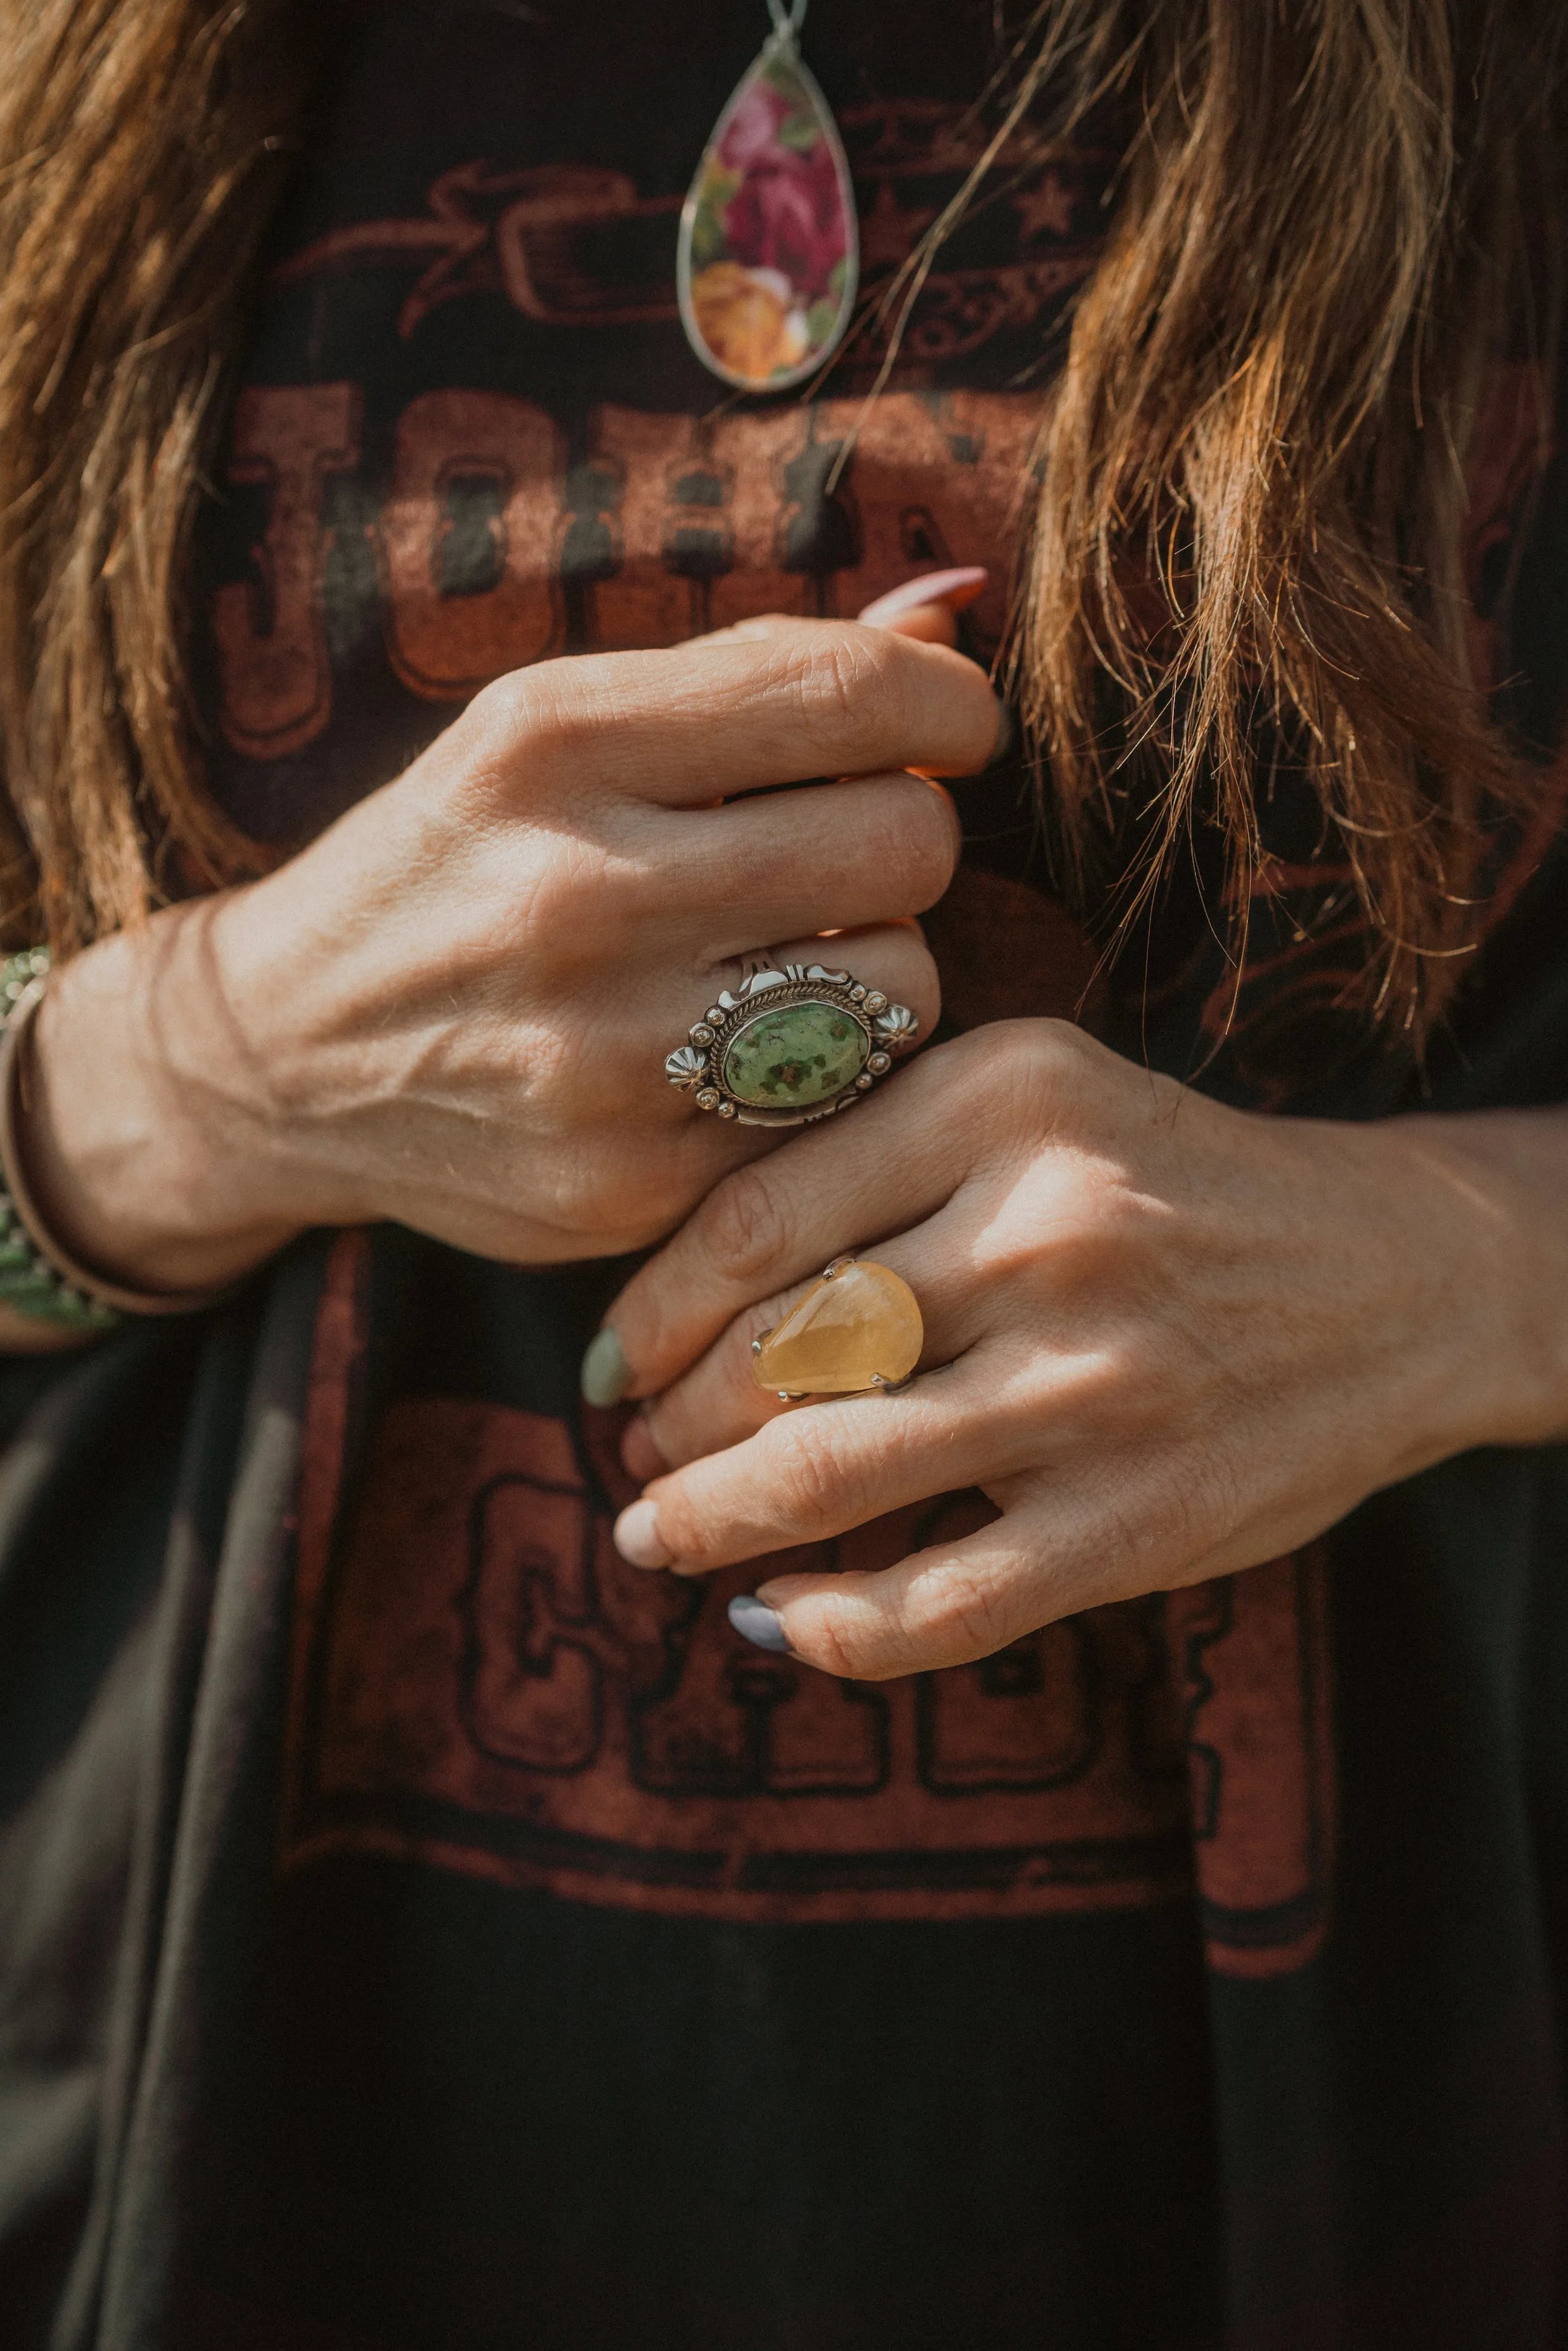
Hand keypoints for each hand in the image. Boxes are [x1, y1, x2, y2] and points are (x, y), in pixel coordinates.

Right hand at [19, 616, 1000, 1300]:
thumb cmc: (458, 860)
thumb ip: (755, 672)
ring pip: (901, 988)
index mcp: (553, 743)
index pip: (855, 695)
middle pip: (907, 844)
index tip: (946, 729)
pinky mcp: (630, 1182)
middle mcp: (573, 895)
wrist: (280, 1057)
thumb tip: (958, 610)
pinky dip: (821, 1077)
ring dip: (876, 966)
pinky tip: (740, 1055)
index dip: (949, 707)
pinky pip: (837, 1110)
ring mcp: (601, 1056)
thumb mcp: (552, 726)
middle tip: (847, 854)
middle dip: (906, 837)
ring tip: (785, 957)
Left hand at [598, 1020, 1567, 1677]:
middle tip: (635, 1453)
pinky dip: (827, 1628)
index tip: (607, 1362)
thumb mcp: (1037, 1106)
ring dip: (707, 1523)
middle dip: (667, 1424)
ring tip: (660, 1533)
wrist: (1396, 1278)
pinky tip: (772, 1619)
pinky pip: (936, 1605)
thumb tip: (673, 1297)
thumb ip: (879, 1162)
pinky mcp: (1138, 1519)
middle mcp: (1047, 1230)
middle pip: (772, 1351)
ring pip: (826, 1475)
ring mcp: (1096, 1384)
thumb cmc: (1175, 1190)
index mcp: (1005, 1098)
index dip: (646, 1312)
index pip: (751, 1219)